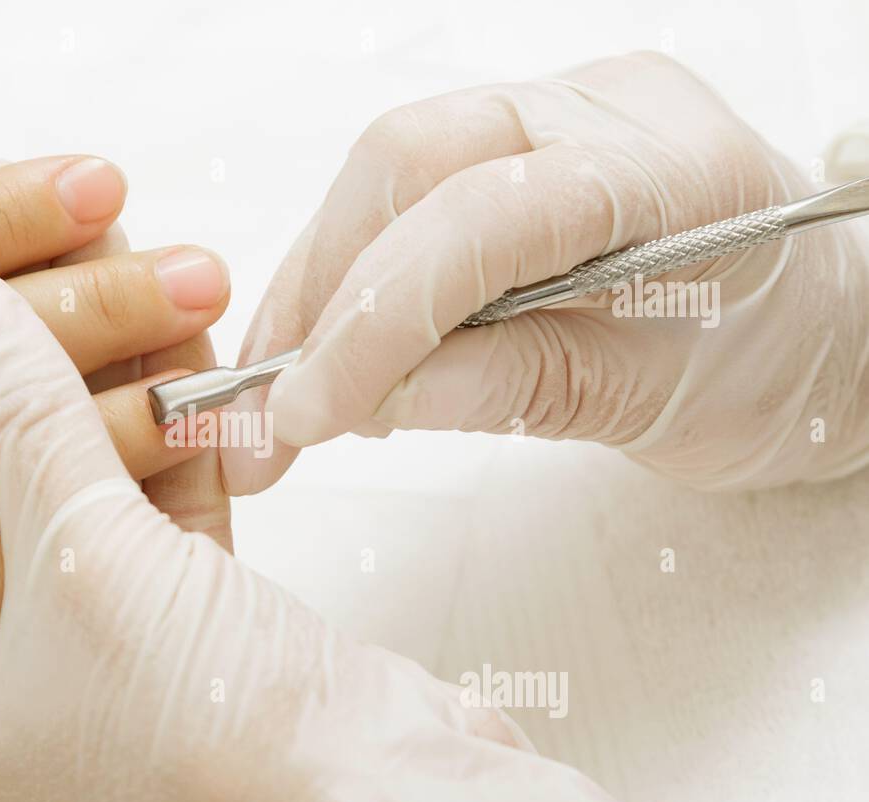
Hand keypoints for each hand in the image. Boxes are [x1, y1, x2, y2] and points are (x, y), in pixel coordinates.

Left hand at [0, 259, 748, 801]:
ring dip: (122, 387)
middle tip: (58, 260)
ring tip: (130, 275)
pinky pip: (161, 514)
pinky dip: (178, 436)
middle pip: (4, 490)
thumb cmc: (215, 757)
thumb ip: (21, 421)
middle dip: (42, 371)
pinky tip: (182, 352)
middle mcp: (10, 684)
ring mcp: (102, 659)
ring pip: (93, 491)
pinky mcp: (187, 633)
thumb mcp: (86, 561)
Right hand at [223, 52, 868, 492]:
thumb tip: (370, 400)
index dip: (377, 318)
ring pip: (388, 173)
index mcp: (674, 170)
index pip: (484, 217)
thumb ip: (510, 387)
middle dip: (324, 291)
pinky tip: (323, 347)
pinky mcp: (515, 143)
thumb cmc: (762, 370)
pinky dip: (349, 276)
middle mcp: (605, 109)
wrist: (809, 334)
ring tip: (285, 393)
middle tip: (272, 406)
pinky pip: (401, 195)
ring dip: (319, 286)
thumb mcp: (649, 405)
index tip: (308, 411)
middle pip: (410, 162)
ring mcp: (556, 113)